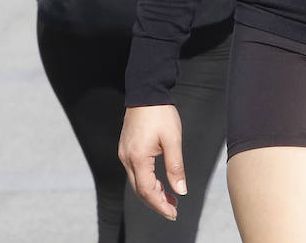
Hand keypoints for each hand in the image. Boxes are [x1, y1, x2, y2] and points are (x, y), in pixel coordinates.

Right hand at [119, 105, 185, 219]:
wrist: (146, 92)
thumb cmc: (161, 113)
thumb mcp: (173, 140)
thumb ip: (176, 167)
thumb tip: (180, 190)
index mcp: (138, 158)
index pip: (148, 191)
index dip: (160, 205)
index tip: (173, 213)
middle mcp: (127, 159)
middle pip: (140, 190)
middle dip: (157, 202)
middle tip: (173, 209)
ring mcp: (125, 154)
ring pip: (137, 182)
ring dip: (152, 193)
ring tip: (170, 198)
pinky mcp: (127, 149)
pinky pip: (135, 172)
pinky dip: (147, 182)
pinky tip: (160, 183)